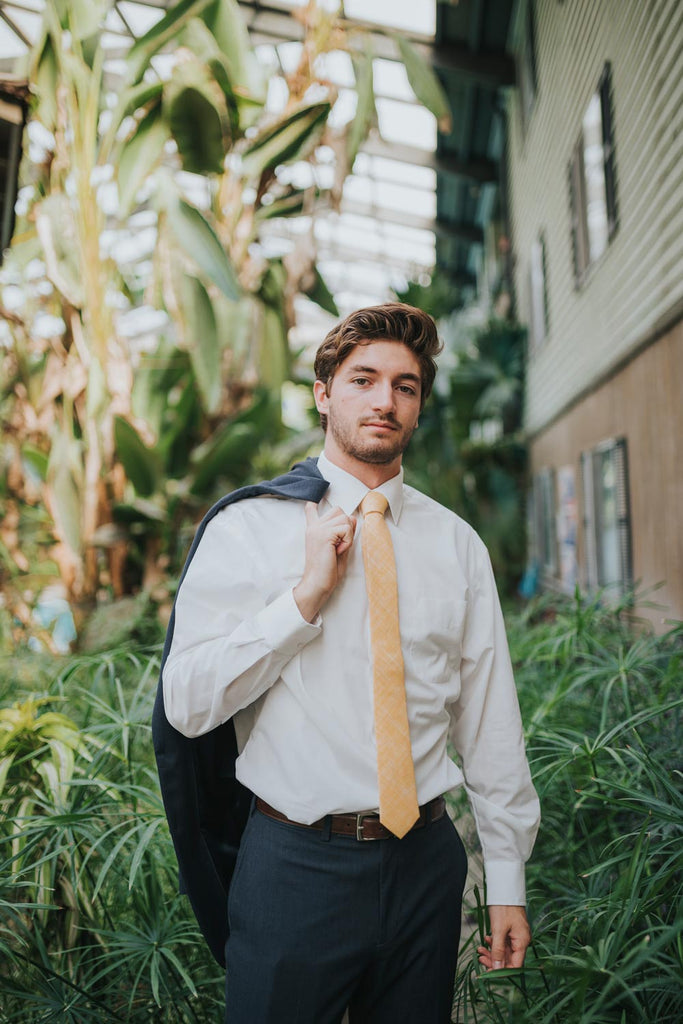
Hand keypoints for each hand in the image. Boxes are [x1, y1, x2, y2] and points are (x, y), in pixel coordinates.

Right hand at [293, 502, 356, 621]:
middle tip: (339, 544)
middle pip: (339, 510)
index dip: (314, 505)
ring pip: (345, 518)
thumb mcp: (339, 548)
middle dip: (346, 526)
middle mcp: (314, 527)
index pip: (311, 510)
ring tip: (339, 549)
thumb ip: (344, 533)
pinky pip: (346, 528)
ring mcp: (318, 529)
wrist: (317, 584)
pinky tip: (338, 551)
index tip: (312, 503)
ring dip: (348, 535)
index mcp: (314, 530)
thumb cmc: (328, 571)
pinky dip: (348, 541)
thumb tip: (352, 517)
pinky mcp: (324, 534)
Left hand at [477, 905, 530, 970]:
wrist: (504, 889)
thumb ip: (498, 950)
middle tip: (481, 958)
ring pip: (503, 951)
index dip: (502, 971)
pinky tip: (485, 939)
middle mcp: (521, 941)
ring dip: (491, 952)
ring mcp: (515, 936)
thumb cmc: (503, 907)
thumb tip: (497, 969)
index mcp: (522, 942)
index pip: (515, 965)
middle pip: (508, 959)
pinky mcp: (509, 930)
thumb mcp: (498, 930)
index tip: (488, 972)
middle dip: (494, 960)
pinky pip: (502, 942)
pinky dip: (493, 943)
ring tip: (479, 949)